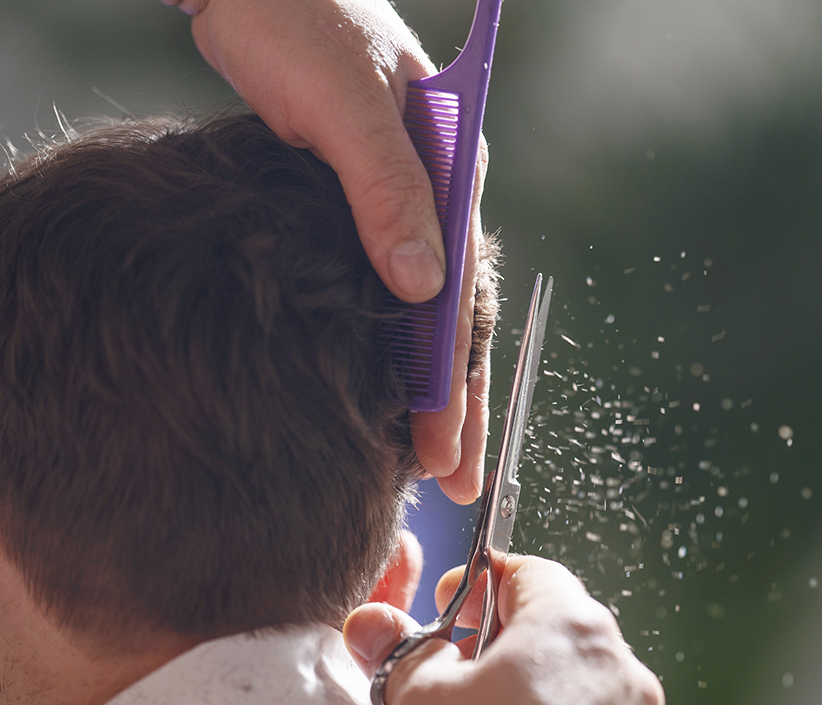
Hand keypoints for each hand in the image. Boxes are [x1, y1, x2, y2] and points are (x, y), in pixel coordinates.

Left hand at [164, 0, 490, 500]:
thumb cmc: (301, 27)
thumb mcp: (346, 105)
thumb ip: (388, 191)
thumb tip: (423, 288)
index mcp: (452, 169)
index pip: (459, 292)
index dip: (451, 375)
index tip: (443, 445)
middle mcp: (434, 193)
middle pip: (451, 314)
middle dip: (454, 400)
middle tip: (453, 482)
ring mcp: (396, 203)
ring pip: (420, 311)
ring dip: (426, 384)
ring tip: (429, 460)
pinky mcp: (355, 209)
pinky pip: (382, 292)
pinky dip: (387, 347)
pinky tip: (383, 390)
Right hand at [343, 556, 666, 704]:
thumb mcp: (422, 698)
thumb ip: (410, 650)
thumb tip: (377, 624)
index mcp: (572, 626)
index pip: (530, 573)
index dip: (482, 581)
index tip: (452, 600)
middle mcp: (622, 667)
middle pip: (563, 626)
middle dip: (511, 638)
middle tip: (462, 664)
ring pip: (586, 683)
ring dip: (543, 689)